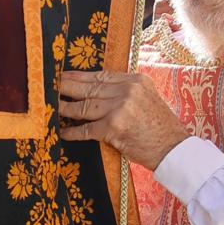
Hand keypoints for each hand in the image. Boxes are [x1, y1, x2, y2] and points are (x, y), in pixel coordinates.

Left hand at [55, 65, 185, 169]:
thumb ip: (126, 92)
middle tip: (50, 85)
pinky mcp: (113, 127)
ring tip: (52, 107)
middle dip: (66, 87)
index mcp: (135, 81)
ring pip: (84, 106)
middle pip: (89, 87)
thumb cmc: (161, 127)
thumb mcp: (148, 98)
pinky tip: (63, 131)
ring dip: (65, 108)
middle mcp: (127, 91)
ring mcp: (119, 108)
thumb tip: (98, 91)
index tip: (65, 76)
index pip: (101, 75)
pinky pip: (86, 129)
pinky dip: (73, 131)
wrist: (173, 148)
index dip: (80, 76)